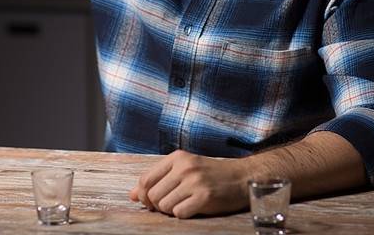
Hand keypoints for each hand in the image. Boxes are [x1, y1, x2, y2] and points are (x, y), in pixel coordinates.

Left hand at [129, 150, 249, 218]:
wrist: (241, 178)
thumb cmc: (210, 175)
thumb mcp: (183, 170)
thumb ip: (158, 180)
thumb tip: (132, 195)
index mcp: (177, 158)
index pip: (145, 180)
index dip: (143, 196)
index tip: (150, 202)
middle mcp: (184, 167)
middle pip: (152, 195)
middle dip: (158, 206)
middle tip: (171, 205)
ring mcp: (195, 181)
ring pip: (164, 206)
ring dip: (171, 211)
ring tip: (184, 205)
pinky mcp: (205, 196)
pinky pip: (179, 213)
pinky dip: (183, 215)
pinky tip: (193, 208)